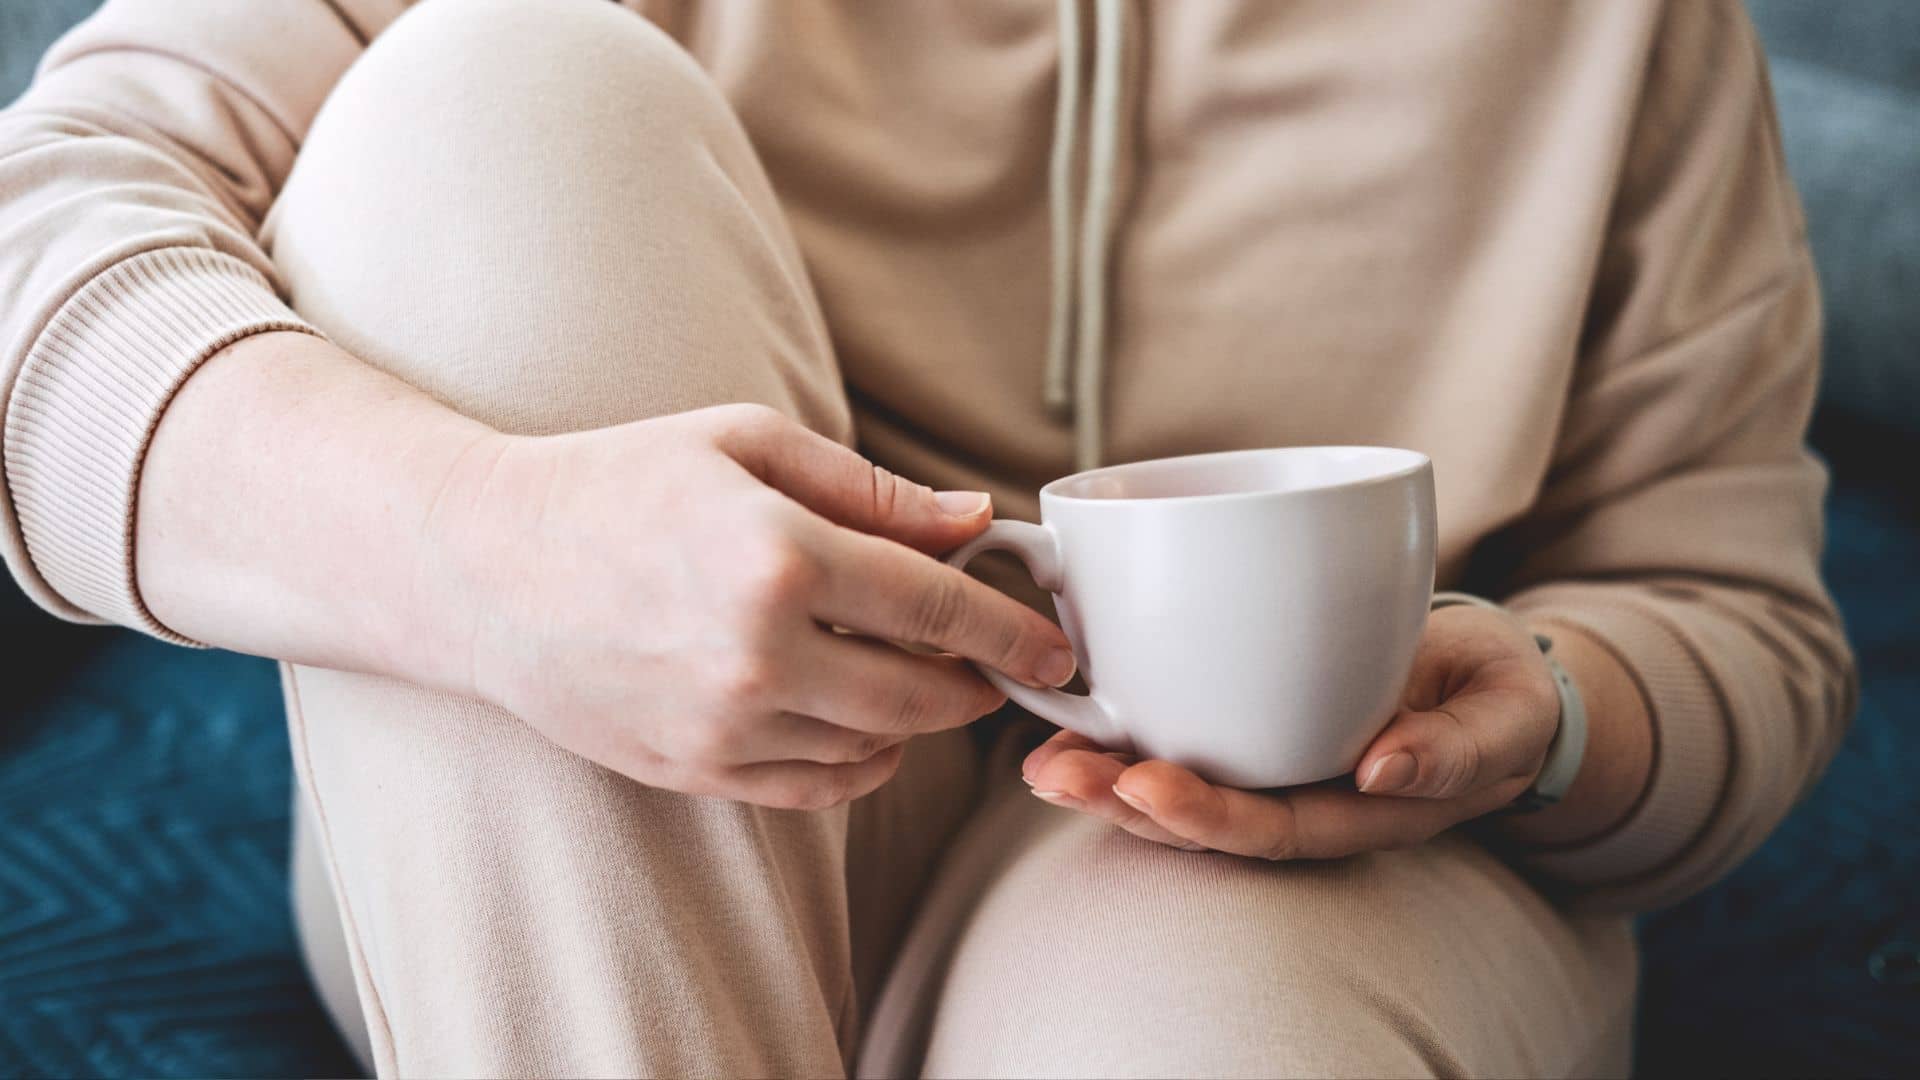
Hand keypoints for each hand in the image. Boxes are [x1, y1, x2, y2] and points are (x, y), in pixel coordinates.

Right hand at [423, 403, 1077, 809]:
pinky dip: (860, 761)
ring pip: (877, 751)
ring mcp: (723, 726)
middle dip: (976, 685)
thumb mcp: (745, 445)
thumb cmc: (617, 482)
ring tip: (915, 676)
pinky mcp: (693, 771)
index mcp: (780, 557)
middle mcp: (758, 655)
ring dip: (919, 722)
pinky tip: (857, 718)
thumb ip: (872, 490)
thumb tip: (974, 522)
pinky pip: (818, 788)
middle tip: (994, 664)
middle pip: (922, 696)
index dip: (1012, 629)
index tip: (1054, 645)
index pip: (938, 607)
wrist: (481, 568)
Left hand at [1020, 605, 1558, 857]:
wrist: (1492, 677)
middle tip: (1054, 773)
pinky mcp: (1253, 715)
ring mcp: (1274, 760)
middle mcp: (1304, 796)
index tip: (1143, 785)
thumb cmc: (1498, 696)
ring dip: (1104, 773)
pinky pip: (1183, 731)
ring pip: (1179, 781)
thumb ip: (1456, 748)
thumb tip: (1381, 771)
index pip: (1271, 828)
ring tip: (1040, 760)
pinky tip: (1068, 710)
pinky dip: (1123, 725)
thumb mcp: (1506, 716)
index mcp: (1360, 811)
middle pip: (1203, 816)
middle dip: (1122, 801)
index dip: (1204, 816)